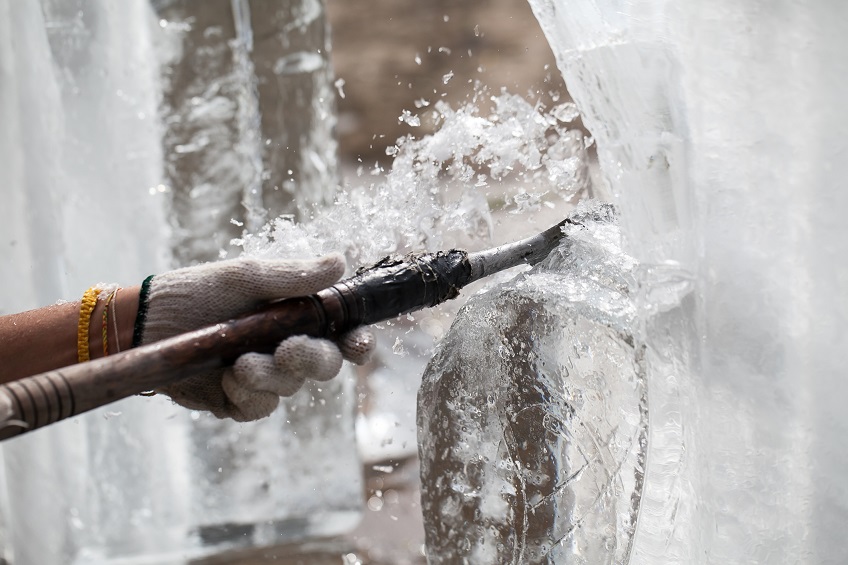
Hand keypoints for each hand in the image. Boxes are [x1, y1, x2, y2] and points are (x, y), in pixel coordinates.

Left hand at [138, 254, 373, 420]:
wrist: (142, 327)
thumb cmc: (192, 294)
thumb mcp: (244, 278)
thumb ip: (293, 277)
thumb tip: (340, 261)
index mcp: (293, 316)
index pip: (340, 332)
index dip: (357, 341)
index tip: (358, 343)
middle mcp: (284, 347)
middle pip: (324, 364)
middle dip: (312, 360)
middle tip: (288, 350)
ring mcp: (263, 376)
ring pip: (289, 388)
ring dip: (269, 377)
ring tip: (237, 364)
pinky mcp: (237, 400)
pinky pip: (259, 408)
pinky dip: (247, 395)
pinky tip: (226, 379)